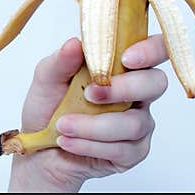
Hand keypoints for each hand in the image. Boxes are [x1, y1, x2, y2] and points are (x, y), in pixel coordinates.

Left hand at [7, 35, 168, 191]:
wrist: (38, 147)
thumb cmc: (48, 106)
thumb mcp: (47, 79)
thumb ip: (61, 60)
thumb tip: (75, 43)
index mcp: (120, 66)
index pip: (154, 49)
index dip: (151, 50)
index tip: (127, 58)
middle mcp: (136, 92)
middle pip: (156, 83)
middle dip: (123, 88)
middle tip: (89, 94)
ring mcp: (138, 122)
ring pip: (134, 123)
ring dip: (92, 125)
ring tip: (62, 125)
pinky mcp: (133, 152)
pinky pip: (123, 150)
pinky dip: (90, 145)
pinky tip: (68, 141)